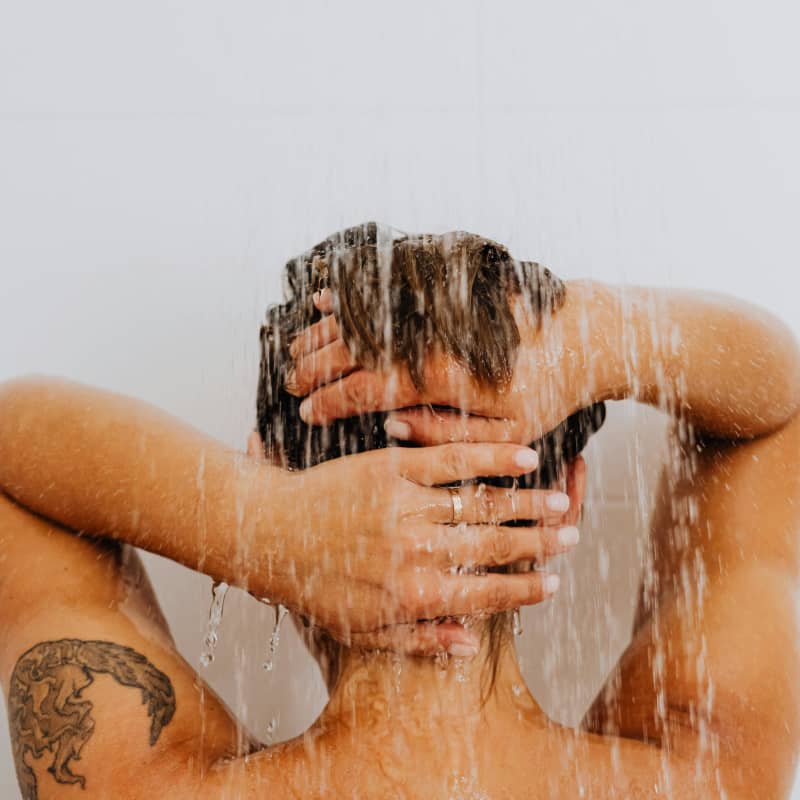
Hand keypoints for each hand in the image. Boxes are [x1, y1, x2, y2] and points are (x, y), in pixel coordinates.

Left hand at [248, 433, 582, 656]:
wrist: (267, 534)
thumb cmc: (311, 587)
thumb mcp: (361, 631)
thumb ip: (418, 639)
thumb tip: (469, 644)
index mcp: (414, 594)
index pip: (487, 593)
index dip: (525, 589)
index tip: (554, 584)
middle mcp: (418, 550)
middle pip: (496, 544)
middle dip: (540, 542)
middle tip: (572, 537)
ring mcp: (408, 505)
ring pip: (483, 502)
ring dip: (527, 502)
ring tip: (560, 500)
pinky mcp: (392, 467)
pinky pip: (452, 459)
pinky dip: (491, 456)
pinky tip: (523, 454)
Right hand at [288, 282, 621, 444]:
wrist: (589, 332)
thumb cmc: (551, 388)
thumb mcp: (507, 433)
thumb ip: (447, 435)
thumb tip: (394, 425)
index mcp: (439, 375)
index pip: (365, 388)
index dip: (329, 400)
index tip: (306, 412)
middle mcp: (429, 336)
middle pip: (352, 349)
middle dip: (314, 366)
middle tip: (290, 381)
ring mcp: (432, 309)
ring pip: (360, 319)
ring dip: (322, 333)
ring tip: (296, 348)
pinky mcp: (441, 289)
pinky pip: (382, 287)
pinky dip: (348, 294)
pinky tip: (325, 299)